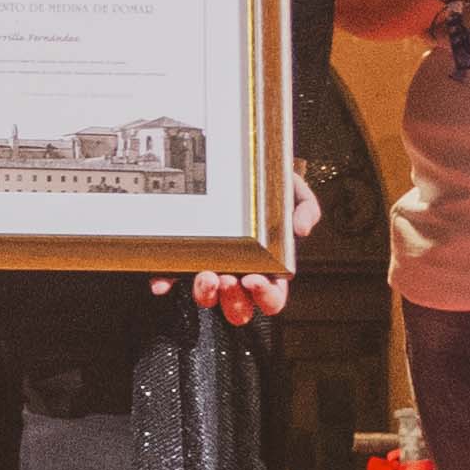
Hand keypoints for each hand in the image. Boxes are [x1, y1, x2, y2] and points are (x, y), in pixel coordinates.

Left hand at [172, 166, 321, 329]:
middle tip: (229, 279)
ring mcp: (212, 268)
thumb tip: (302, 229)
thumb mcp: (293, 190)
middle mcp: (240, 273)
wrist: (238, 163)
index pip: (272, 297)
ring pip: (207, 298)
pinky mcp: (185, 259)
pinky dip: (166, 282)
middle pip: (239, 307)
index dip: (265, 297)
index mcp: (269, 267)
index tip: (255, 279)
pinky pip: (173, 278)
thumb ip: (306, 208)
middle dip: (234, 300)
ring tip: (206, 275)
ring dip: (205, 294)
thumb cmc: (267, 184)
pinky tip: (162, 283)